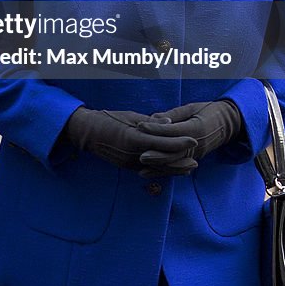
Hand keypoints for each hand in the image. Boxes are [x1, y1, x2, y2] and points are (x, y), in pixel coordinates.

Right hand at [63, 107, 197, 171]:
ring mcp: (129, 163)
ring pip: (157, 168)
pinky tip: (172, 168)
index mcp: (133, 138)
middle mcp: (133, 154)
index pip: (162, 142)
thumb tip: (170, 121)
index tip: (194, 139)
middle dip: (181, 160)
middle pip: (163, 160)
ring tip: (189, 167)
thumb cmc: (108, 119)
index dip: (179, 142)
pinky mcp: (127, 166)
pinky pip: (149, 169)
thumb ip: (151, 121)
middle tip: (197, 160)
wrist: (87, 132)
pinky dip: (162, 169)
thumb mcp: (129, 116)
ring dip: (174, 168)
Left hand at [138, 100, 242, 160]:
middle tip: (140, 156)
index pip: (173, 130)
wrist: (230, 123)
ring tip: (142, 168)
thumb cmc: (209, 110)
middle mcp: (197, 144)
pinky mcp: (194, 158)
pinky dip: (165, 170)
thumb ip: (173, 114)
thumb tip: (154, 118)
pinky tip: (152, 173)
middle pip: (175, 152)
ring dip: (160, 166)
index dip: (156, 129)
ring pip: (176, 162)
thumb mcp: (192, 107)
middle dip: (157, 155)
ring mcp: (196, 153)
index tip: (140, 126)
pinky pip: (179, 166)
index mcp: (197, 128)